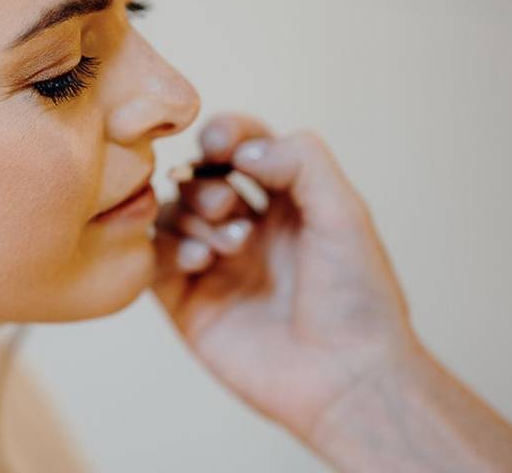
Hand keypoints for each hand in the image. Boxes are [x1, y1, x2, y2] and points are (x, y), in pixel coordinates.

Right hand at [150, 111, 422, 441]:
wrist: (347, 377)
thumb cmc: (356, 296)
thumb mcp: (344, 211)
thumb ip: (300, 160)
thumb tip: (241, 150)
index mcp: (286, 202)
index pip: (240, 146)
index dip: (223, 134)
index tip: (218, 144)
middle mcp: (246, 228)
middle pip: (198, 177)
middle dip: (206, 184)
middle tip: (230, 209)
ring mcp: (215, 265)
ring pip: (171, 213)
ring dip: (192, 216)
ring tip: (230, 248)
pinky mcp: (189, 303)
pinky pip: (155, 260)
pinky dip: (170, 248)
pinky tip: (201, 261)